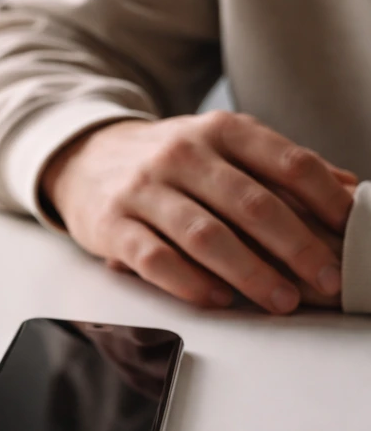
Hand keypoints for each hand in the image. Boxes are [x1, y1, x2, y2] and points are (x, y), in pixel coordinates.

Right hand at [41, 111, 355, 312]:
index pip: (286, 163)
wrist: (85, 158)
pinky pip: (155, 259)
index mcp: (220, 130)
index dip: (326, 200)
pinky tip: (217, 300)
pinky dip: (190, 283)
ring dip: (250, 273)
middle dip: (296, 247)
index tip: (351, 231)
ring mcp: (144, 190)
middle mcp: (182, 154)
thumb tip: (350, 194)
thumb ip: (280, 167)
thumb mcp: (223, 146)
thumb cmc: (167, 161)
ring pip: (206, 235)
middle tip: (325, 280)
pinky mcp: (113, 225)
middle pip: (251, 204)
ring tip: (281, 300)